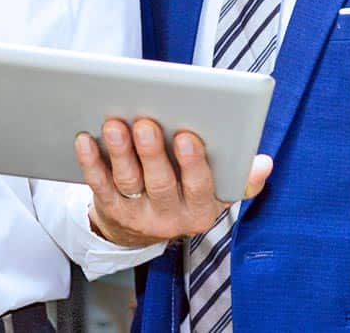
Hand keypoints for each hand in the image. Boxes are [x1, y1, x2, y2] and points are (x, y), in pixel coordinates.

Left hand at [74, 118, 272, 247]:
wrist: (145, 228)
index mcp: (202, 209)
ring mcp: (138, 214)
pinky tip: (85, 139)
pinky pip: (99, 186)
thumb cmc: (187, 192)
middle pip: (160, 183)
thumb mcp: (219, 192)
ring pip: (129, 182)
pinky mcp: (111, 209)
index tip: (187, 135)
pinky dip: (91, 163)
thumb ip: (241, 176)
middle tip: (146, 122)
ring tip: (115, 123)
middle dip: (153, 153)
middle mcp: (170, 217)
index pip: (200, 187)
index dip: (193, 163)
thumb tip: (264, 163)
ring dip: (120, 152)